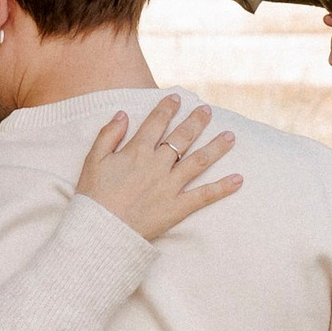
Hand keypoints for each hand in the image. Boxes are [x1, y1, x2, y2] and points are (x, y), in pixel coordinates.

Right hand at [76, 92, 240, 239]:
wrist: (100, 231)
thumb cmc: (93, 197)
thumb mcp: (93, 160)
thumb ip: (108, 135)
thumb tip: (122, 114)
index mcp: (136, 151)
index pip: (156, 123)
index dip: (167, 109)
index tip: (176, 99)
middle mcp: (157, 165)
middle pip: (182, 137)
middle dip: (197, 121)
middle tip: (207, 111)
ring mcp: (170, 186)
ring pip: (199, 161)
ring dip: (217, 147)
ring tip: (231, 136)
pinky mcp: (177, 208)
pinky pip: (204, 195)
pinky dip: (223, 188)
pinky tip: (239, 179)